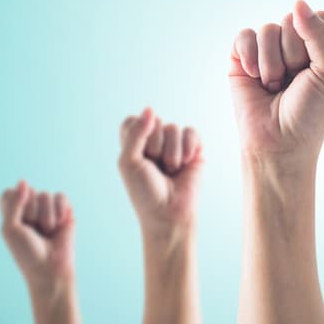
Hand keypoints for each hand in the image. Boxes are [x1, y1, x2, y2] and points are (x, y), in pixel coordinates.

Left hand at [0, 181, 74, 292]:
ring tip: (47, 232)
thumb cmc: (26, 253)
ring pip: (46, 195)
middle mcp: (30, 207)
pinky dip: (60, 211)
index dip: (15, 205)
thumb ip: (13, 203)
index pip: (10, 192)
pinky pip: (61, 197)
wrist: (50, 269)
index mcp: (12, 211)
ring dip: (46, 216)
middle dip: (32, 212)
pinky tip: (59, 225)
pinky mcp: (64, 211)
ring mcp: (48, 208)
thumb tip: (24, 181)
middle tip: (34, 231)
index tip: (17, 225)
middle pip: (30, 191)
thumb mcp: (10, 228)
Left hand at [118, 108, 203, 239]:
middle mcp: (154, 141)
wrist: (169, 214)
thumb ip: (136, 133)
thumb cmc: (145, 193)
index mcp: (134, 143)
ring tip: (171, 171)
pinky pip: (191, 132)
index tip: (138, 157)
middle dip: (155, 146)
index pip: (133, 120)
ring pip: (174, 128)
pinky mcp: (194, 150)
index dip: (137, 135)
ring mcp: (175, 145)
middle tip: (156, 168)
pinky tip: (186, 164)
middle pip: (155, 122)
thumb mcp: (129, 162)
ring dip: (172, 153)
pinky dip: (189, 148)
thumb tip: (151, 109)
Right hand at [230, 0, 323, 165]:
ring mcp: (266, 51)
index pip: (322, 17)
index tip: (317, 68)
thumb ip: (319, 34)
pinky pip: (244, 36)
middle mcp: (294, 45)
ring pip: (268, 29)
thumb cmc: (309, 114)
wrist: (278, 145)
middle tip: (293, 82)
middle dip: (294, 54)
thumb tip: (298, 2)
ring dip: (272, 63)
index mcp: (321, 47)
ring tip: (274, 87)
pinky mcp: (241, 59)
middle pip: (293, 20)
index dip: (318, 38)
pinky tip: (254, 78)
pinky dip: (249, 57)